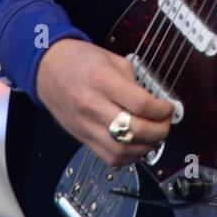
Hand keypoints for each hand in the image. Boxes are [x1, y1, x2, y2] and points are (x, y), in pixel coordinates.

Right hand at [35, 38, 174, 166]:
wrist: (47, 69)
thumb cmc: (79, 60)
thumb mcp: (112, 59)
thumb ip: (133, 82)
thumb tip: (153, 104)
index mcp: (102, 80)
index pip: (140, 104)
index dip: (162, 110)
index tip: (168, 108)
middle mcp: (92, 106)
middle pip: (133, 130)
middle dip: (159, 131)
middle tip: (166, 124)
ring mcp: (85, 125)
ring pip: (121, 150)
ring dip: (145, 148)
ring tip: (154, 137)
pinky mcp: (81, 138)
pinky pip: (109, 157)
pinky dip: (128, 157)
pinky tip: (136, 146)